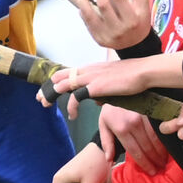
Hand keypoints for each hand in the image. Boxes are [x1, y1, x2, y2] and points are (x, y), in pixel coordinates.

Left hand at [47, 53, 182, 100]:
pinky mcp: (95, 87)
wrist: (144, 72)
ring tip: (44, 104)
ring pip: (62, 84)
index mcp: (93, 68)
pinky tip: (72, 114)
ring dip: (51, 94)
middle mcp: (88, 70)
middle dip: (48, 87)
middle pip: (61, 76)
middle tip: (39, 97)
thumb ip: (103, 91)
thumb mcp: (115, 83)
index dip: (58, 79)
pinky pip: (75, 96)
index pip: (69, 71)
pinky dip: (70, 106)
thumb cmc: (134, 78)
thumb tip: (96, 100)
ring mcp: (90, 77)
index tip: (50, 87)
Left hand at [79, 0, 152, 49]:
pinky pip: (87, 22)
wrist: (136, 43)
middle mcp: (121, 31)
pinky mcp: (100, 40)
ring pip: (90, 14)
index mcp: (133, 21)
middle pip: (103, 5)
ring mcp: (109, 37)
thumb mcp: (144, 2)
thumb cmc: (139, 17)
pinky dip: (84, 10)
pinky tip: (86, 4)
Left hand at [98, 104, 168, 173]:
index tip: (151, 171)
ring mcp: (144, 116)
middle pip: (147, 147)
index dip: (144, 164)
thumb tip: (109, 160)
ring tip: (165, 161)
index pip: (135, 151)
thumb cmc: (110, 109)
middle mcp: (133, 123)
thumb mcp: (103, 125)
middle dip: (155, 160)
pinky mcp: (151, 110)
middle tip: (160, 169)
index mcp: (121, 129)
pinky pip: (159, 128)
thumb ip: (107, 143)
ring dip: (161, 152)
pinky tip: (167, 146)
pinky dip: (163, 139)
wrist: (117, 89)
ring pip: (156, 139)